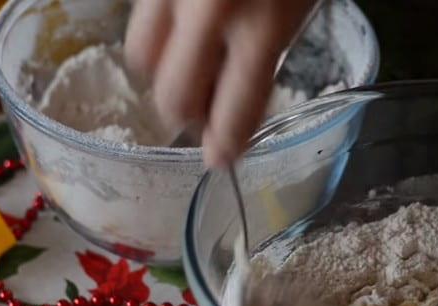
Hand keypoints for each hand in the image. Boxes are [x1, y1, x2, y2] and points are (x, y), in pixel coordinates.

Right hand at [124, 0, 315, 165]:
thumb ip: (266, 60)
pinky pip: (141, 21)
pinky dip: (161, 36)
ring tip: (195, 64)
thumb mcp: (296, 12)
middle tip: (208, 111)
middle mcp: (206, 13)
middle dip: (190, 116)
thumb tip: (230, 117)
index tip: (223, 159)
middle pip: (173, 98)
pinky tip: (188, 29)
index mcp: (262, 28)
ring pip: (142, 58)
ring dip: (165, 74)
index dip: (226, 148)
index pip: (233, 114)